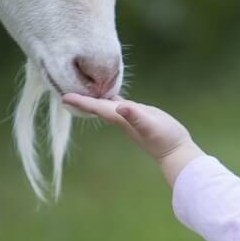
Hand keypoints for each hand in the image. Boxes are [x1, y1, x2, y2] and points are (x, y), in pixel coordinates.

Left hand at [62, 93, 204, 185]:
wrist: (176, 151)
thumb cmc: (164, 138)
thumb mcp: (150, 125)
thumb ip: (136, 116)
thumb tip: (121, 107)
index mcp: (120, 118)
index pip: (96, 107)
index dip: (81, 101)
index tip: (63, 96)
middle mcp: (121, 118)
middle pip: (96, 107)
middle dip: (81, 100)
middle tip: (64, 91)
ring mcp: (128, 118)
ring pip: (105, 105)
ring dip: (93, 98)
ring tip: (81, 89)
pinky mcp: (137, 115)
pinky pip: (118, 104)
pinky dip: (109, 98)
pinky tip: (108, 93)